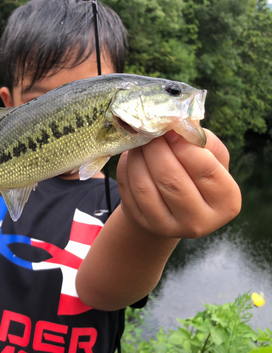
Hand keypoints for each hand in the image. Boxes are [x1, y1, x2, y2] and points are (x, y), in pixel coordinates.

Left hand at [117, 129, 241, 238]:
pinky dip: (127, 169)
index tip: (171, 130)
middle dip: (157, 150)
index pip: (206, 172)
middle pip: (172, 181)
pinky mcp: (142, 223)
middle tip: (149, 131)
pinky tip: (132, 156)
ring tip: (139, 141)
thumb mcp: (210, 158)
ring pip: (145, 187)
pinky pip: (128, 191)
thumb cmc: (195, 173)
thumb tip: (176, 125)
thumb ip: (200, 141)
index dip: (185, 147)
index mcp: (226, 202)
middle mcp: (199, 221)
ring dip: (138, 157)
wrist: (171, 203)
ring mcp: (167, 227)